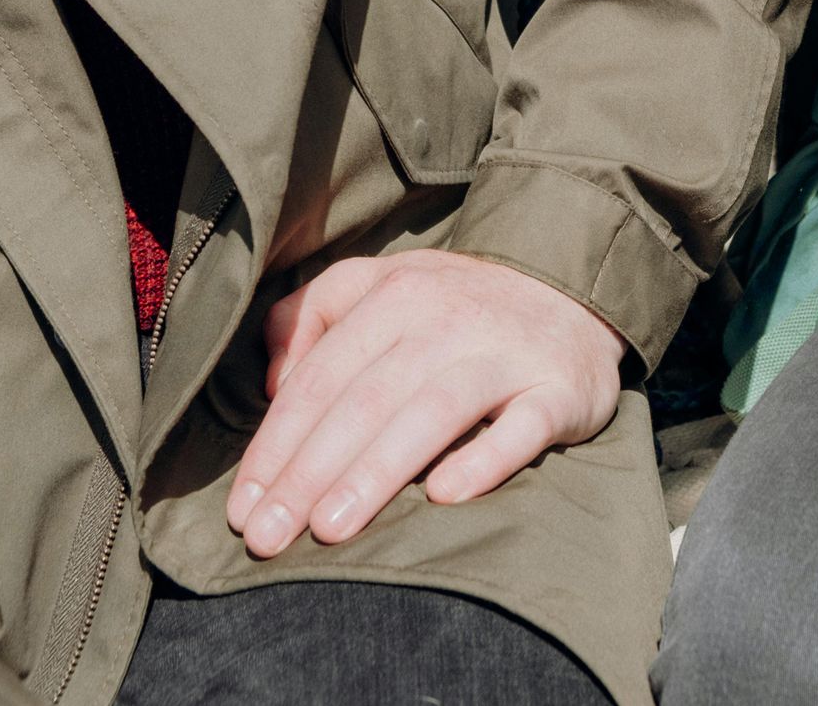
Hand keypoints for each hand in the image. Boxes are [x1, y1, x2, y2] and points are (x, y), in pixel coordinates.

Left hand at [226, 249, 624, 557]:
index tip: (243, 508)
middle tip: (269, 537)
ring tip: (331, 528)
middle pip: (367, 398)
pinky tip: (444, 496)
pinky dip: (484, 459)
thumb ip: (317, 313)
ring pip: (434, 412)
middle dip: (310, 471)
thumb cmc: (459, 304)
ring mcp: (505, 354)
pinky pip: (521, 428)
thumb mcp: (385, 281)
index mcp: (397, 294)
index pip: (322, 376)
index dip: (277, 443)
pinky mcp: (558, 389)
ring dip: (378, 470)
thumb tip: (272, 382)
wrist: (574, 288)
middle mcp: (447, 319)